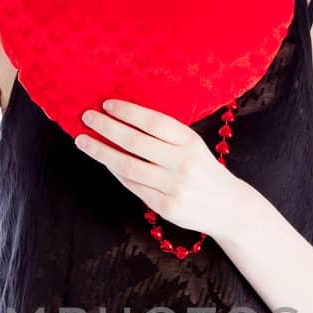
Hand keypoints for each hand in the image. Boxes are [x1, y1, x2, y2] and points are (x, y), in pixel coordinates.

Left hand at [75, 97, 238, 238]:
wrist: (229, 208)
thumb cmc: (204, 171)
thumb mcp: (193, 147)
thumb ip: (165, 137)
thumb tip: (123, 121)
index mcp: (190, 142)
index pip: (153, 122)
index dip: (127, 111)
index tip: (106, 104)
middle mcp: (182, 163)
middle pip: (135, 142)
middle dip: (106, 127)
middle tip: (86, 117)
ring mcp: (173, 187)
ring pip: (127, 166)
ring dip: (101, 152)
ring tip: (83, 141)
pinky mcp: (166, 207)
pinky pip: (133, 185)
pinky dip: (115, 172)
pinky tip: (104, 161)